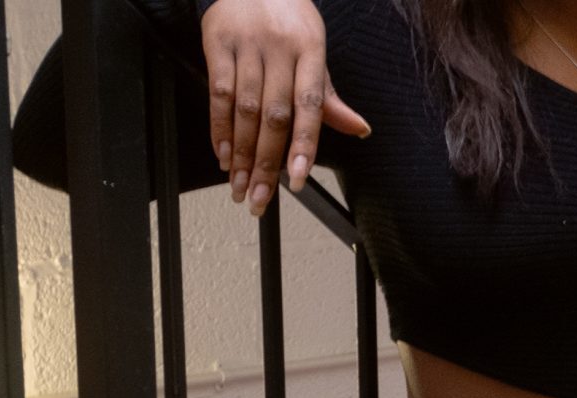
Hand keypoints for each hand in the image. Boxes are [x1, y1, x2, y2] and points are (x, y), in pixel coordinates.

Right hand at [201, 0, 370, 215]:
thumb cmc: (290, 20)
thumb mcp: (315, 51)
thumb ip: (329, 96)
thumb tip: (359, 129)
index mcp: (312, 52)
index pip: (310, 107)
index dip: (304, 147)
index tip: (296, 180)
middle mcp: (280, 49)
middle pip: (275, 116)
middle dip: (267, 163)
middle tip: (261, 198)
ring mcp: (248, 45)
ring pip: (245, 109)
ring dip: (241, 153)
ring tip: (241, 185)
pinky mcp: (217, 41)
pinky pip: (217, 91)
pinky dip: (219, 127)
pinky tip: (223, 154)